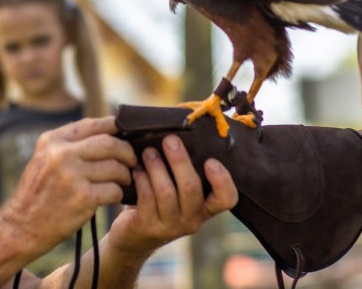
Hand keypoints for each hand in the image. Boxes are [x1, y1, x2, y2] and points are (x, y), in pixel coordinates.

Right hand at [0, 117, 136, 251]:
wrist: (22, 227)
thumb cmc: (39, 193)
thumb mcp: (45, 159)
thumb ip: (70, 144)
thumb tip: (108, 133)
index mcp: (52, 140)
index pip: (93, 124)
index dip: (114, 127)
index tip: (125, 134)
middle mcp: (62, 154)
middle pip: (109, 143)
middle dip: (126, 152)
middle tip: (131, 161)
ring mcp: (72, 175)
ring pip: (115, 167)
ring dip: (124, 175)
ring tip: (122, 181)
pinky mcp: (83, 197)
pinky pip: (114, 190)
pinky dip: (118, 194)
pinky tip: (113, 197)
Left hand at [108, 134, 236, 255]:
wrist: (134, 235)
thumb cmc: (160, 201)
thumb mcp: (178, 188)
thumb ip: (185, 167)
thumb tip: (182, 127)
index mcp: (206, 208)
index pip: (227, 199)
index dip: (222, 180)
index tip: (210, 160)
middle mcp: (193, 220)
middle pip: (191, 188)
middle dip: (179, 160)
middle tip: (169, 139)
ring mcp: (171, 226)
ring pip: (166, 192)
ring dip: (156, 167)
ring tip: (148, 151)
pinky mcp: (148, 227)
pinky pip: (146, 198)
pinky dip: (141, 179)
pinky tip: (136, 169)